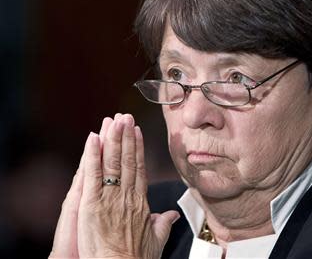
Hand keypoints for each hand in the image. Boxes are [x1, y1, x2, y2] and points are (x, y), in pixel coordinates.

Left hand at [50, 114, 178, 258]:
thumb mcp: (157, 240)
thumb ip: (164, 223)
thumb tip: (174, 215)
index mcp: (140, 202)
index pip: (139, 169)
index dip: (137, 149)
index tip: (136, 133)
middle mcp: (127, 196)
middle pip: (126, 161)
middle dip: (126, 136)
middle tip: (125, 116)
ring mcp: (110, 198)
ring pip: (112, 163)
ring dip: (112, 139)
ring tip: (113, 120)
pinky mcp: (92, 204)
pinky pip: (92, 175)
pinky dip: (92, 155)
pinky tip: (92, 138)